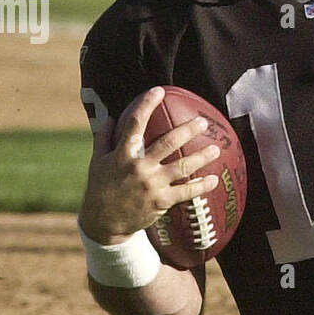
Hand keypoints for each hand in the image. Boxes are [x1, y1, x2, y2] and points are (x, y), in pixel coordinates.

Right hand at [78, 86, 220, 245]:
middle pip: (167, 143)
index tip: (158, 91)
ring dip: (202, 157)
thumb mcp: (97, 162)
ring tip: (216, 149)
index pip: (134, 124)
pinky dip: (201, 186)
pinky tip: (214, 180)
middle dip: (187, 130)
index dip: (146, 105)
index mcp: (122, 155)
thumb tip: (111, 117)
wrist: (103, 223)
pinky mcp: (161, 201)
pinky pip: (186, 192)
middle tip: (202, 122)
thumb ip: (104, 138)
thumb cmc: (100, 188)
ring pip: (182, 167)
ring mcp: (152, 185)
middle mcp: (139, 167)